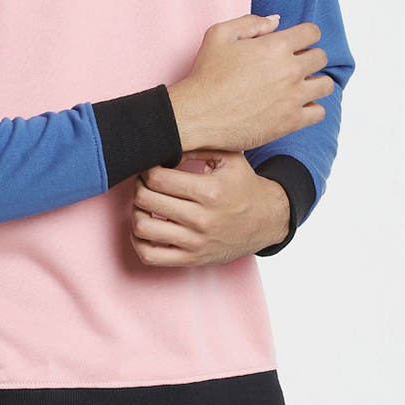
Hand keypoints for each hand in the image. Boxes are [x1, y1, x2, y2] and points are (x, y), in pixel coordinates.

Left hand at [129, 149, 290, 266]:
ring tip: (145, 204)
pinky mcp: (192, 259)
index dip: (146, 169)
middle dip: (139, 186)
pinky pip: (150, 255)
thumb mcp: (229, 158)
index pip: (157, 178)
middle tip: (144, 182)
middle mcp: (201, 219)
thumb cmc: (244, 186)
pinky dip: (137, 241)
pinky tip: (145, 227)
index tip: (151, 167)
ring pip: (142, 227)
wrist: (268, 220)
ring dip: (136, 212)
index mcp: (209, 191)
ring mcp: (195, 242)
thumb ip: (196, 147)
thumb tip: (163, 145)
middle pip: (146, 200)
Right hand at [167, 14, 332, 153]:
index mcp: (275, 46)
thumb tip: (276, 21)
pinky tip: (296, 106)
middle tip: (293, 64)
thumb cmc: (206, 74)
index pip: (312, 32)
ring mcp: (292, 97)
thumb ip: (250, 22)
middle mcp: (289, 70)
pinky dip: (311, 108)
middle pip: (321, 57)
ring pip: (325, 85)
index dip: (304, 35)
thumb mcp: (219, 35)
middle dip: (309, 57)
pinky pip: (319, 112)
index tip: (296, 42)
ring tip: (299, 85)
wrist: (198, 114)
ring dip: (315, 82)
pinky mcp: (290, 122)